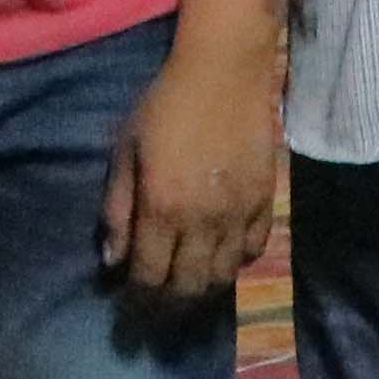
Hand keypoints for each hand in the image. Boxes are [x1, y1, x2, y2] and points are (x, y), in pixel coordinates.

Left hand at [101, 37, 283, 307]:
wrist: (225, 73)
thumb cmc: (164, 106)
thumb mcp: (126, 151)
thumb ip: (117, 208)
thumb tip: (112, 261)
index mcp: (162, 207)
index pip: (149, 275)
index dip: (137, 296)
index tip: (127, 304)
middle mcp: (203, 221)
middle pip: (188, 286)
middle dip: (168, 304)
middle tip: (155, 305)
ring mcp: (239, 214)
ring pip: (223, 277)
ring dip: (202, 288)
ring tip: (186, 286)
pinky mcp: (266, 203)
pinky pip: (253, 252)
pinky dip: (234, 263)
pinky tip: (218, 257)